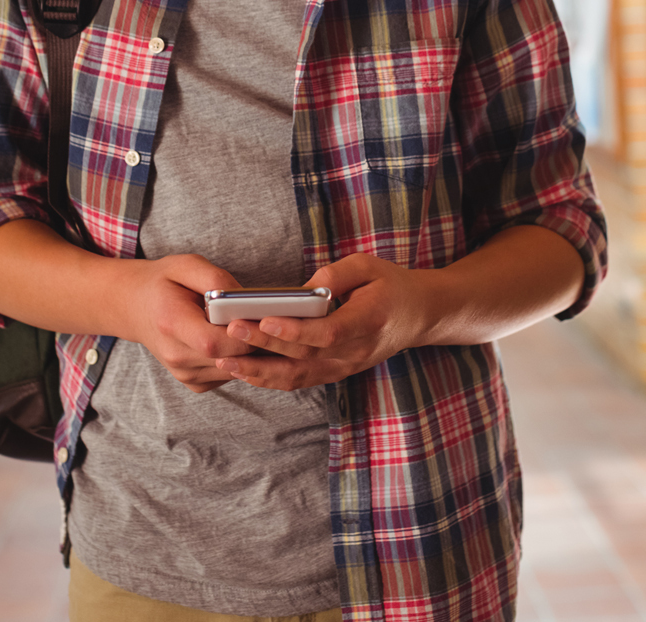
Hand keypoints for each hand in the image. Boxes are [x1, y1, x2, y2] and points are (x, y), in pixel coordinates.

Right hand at [125, 254, 255, 392]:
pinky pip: (229, 374)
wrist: (136, 307)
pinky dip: (240, 359)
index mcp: (171, 324)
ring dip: (252, 352)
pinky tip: (238, 338)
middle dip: (255, 341)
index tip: (260, 316)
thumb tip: (246, 298)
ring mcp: (185, 374)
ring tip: (256, 326)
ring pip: (235, 370)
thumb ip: (216, 280)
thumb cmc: (164, 283)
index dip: (242, 333)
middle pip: (230, 358)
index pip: (214, 342)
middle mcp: (176, 356)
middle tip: (270, 320)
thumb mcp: (186, 265)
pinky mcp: (195, 383)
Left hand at [213, 254, 431, 391]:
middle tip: (232, 330)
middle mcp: (356, 351)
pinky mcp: (337, 372)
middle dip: (265, 345)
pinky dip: (271, 379)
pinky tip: (246, 371)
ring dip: (261, 372)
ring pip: (299, 376)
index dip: (296, 330)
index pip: (329, 332)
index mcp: (369, 320)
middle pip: (305, 355)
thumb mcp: (370, 265)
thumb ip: (336, 275)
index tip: (266, 319)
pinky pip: (301, 381)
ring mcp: (346, 367)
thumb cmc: (392, 285)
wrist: (418, 315)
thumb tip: (302, 291)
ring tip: (227, 361)